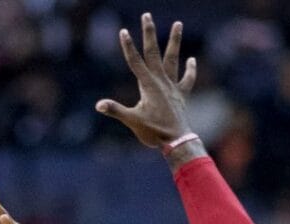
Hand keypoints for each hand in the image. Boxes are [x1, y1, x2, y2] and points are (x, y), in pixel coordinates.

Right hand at [95, 13, 196, 147]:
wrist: (177, 141)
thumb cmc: (153, 132)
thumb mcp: (132, 121)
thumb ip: (116, 110)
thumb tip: (99, 105)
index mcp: (148, 85)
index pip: (135, 62)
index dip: (128, 47)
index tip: (124, 31)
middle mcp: (161, 81)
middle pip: (153, 53)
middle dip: (149, 33)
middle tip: (147, 15)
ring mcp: (172, 87)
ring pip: (173, 59)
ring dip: (175, 41)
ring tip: (178, 23)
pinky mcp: (180, 95)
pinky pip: (187, 79)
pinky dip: (189, 70)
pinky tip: (191, 59)